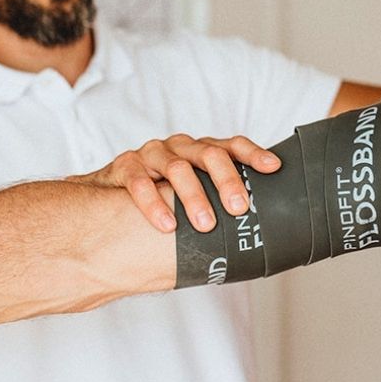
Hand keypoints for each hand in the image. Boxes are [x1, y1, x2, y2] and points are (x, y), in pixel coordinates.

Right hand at [70, 134, 280, 233]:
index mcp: (201, 152)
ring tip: (204, 224)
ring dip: (193, 197)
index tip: (273, 168)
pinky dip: (154, 204)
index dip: (253, 154)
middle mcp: (180, 148)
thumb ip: (216, 203)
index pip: (232, 145)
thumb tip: (257, 236)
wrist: (107, 198)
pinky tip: (166, 225)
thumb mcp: (191, 196)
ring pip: (177, 168)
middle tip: (237, 208)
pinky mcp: (126, 166)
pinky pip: (140, 182)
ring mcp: (153, 154)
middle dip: (226, 181)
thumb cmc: (162, 198)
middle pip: (210, 154)